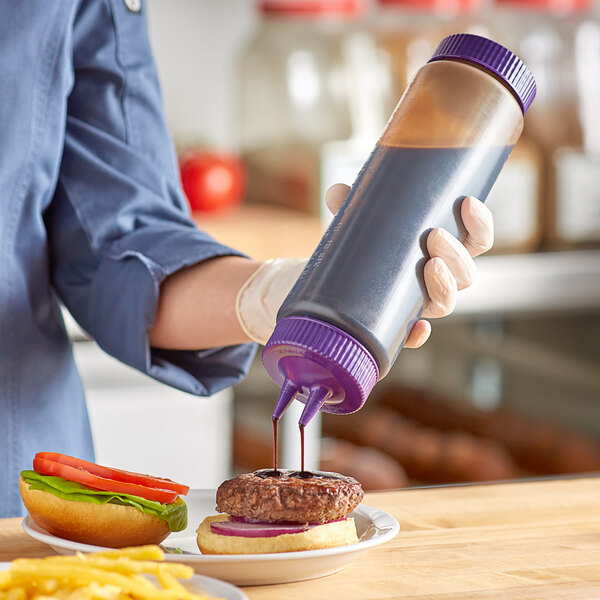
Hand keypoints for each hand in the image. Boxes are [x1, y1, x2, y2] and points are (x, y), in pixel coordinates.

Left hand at [325, 184, 493, 348]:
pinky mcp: (398, 322)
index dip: (480, 224)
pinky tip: (419, 327)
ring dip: (446, 286)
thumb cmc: (363, 240)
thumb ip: (352, 202)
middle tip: (434, 235)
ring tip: (429, 264)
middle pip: (466, 275)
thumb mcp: (361, 217)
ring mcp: (420, 302)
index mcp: (442, 250)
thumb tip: (337, 193)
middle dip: (457, 255)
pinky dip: (419, 334)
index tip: (468, 202)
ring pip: (448, 302)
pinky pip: (413, 335)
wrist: (339, 274)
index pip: (476, 241)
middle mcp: (438, 278)